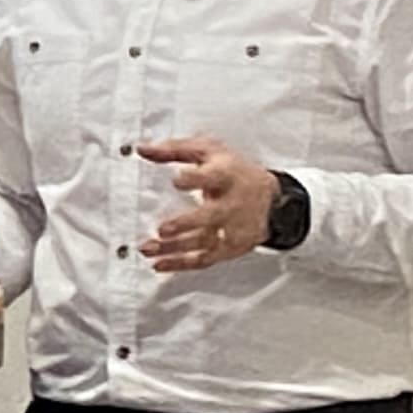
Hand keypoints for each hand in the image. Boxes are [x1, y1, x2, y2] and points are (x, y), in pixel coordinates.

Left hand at [136, 135, 277, 271]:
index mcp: (226, 176)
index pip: (214, 176)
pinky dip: (182, 264)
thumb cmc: (233, 171)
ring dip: (176, 248)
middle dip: (187, 224)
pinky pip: (206, 259)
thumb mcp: (207, 150)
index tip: (178, 179)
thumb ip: (173, 150)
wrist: (269, 195)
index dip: (196, 178)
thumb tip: (143, 148)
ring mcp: (234, 228)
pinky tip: (161, 263)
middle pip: (212, 216)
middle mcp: (233, 204)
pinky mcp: (231, 247)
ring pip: (206, 242)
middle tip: (163, 229)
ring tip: (150, 248)